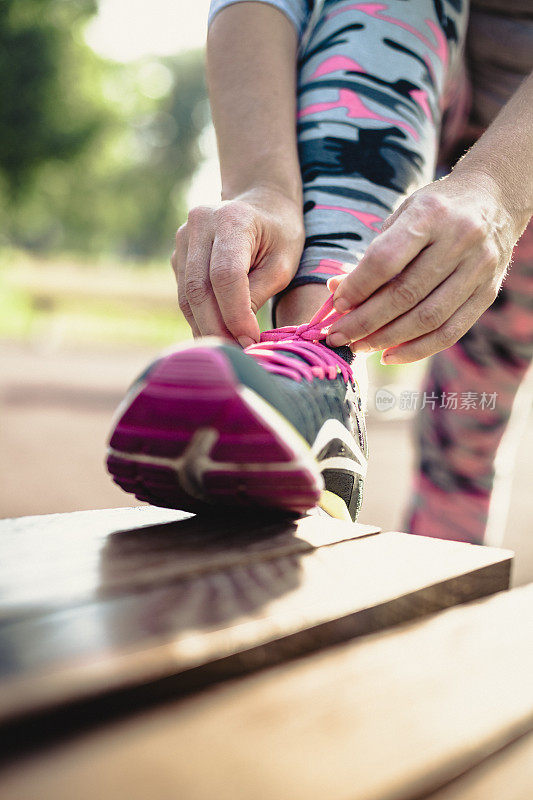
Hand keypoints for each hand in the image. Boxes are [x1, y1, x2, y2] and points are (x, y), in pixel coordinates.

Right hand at [171, 186, 303, 346]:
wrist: (260, 204)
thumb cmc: (280, 235)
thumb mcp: (282, 263)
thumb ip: (258, 294)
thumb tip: (240, 335)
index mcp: (232, 219)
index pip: (225, 275)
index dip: (235, 314)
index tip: (251, 340)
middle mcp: (199, 224)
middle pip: (199, 289)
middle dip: (217, 328)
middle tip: (238, 354)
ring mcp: (182, 239)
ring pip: (186, 296)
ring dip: (206, 328)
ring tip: (229, 349)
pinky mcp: (178, 256)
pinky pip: (185, 295)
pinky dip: (200, 318)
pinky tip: (218, 333)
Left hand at [326, 172, 520, 362]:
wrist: (496, 199)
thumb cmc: (436, 209)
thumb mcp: (403, 215)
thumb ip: (372, 253)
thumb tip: (336, 289)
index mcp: (431, 213)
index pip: (386, 259)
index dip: (357, 287)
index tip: (336, 305)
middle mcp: (460, 240)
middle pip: (405, 294)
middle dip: (365, 321)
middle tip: (337, 336)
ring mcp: (479, 268)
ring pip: (427, 318)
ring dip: (387, 339)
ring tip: (359, 347)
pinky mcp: (488, 292)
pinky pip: (450, 332)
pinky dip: (417, 349)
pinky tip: (390, 355)